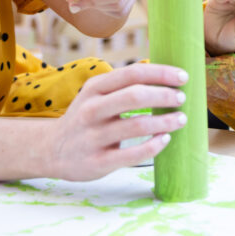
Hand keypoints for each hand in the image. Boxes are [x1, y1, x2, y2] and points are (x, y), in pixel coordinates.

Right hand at [48, 63, 188, 179]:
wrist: (51, 150)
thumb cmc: (86, 117)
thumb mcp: (96, 95)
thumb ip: (123, 85)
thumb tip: (166, 74)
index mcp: (94, 88)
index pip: (132, 73)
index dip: (161, 73)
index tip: (183, 76)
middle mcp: (91, 109)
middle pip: (134, 96)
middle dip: (164, 95)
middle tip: (181, 98)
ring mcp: (93, 136)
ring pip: (136, 125)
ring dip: (164, 121)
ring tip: (180, 119)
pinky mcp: (98, 162)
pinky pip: (132, 154)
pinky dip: (153, 146)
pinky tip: (165, 139)